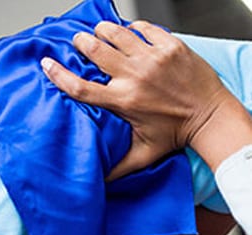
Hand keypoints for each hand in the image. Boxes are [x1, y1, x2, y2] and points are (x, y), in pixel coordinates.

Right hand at [41, 21, 230, 179]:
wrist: (212, 117)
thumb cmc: (177, 134)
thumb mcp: (143, 154)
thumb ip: (117, 167)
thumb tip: (97, 181)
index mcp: (123, 101)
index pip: (81, 87)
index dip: (59, 74)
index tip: (47, 64)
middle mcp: (135, 77)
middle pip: (96, 51)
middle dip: (82, 43)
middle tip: (79, 41)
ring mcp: (154, 58)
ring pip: (117, 33)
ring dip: (103, 31)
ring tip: (99, 32)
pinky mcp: (171, 46)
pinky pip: (144, 28)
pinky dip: (133, 28)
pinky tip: (130, 33)